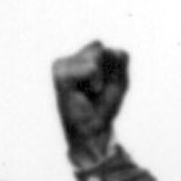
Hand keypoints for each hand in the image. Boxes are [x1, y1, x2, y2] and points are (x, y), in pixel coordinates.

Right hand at [51, 41, 129, 167]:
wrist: (92, 132)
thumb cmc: (104, 108)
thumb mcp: (120, 81)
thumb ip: (119, 59)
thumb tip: (104, 48)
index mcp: (83, 58)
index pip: (113, 52)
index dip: (117, 71)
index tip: (107, 88)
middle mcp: (69, 59)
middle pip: (101, 47)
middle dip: (108, 70)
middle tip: (99, 90)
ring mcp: (63, 64)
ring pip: (97, 53)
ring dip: (102, 76)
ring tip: (93, 91)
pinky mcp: (60, 73)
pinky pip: (92, 66)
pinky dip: (97, 79)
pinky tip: (89, 91)